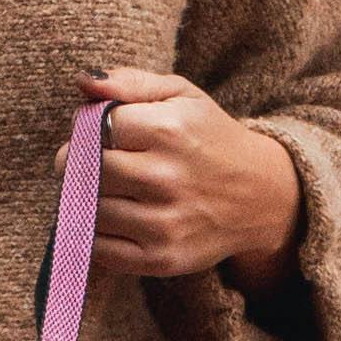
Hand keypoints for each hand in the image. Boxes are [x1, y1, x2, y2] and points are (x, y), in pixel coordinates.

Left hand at [84, 68, 307, 283]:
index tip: (97, 133)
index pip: (96, 128)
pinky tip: (113, 218)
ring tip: (106, 189)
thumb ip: (130, 82)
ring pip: (89, 210)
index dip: (88, 129)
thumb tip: (84, 81)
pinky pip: (100, 249)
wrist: (261, 195)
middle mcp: (166, 178)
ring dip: (87, 200)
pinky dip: (95, 234)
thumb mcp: (181, 95)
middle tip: (91, 163)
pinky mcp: (161, 259)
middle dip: (80, 165)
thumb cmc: (210, 138)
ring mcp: (164, 223)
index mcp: (170, 130)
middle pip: (88, 171)